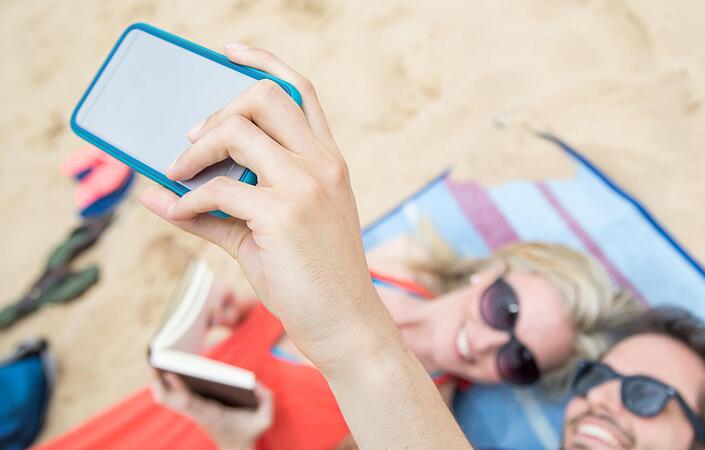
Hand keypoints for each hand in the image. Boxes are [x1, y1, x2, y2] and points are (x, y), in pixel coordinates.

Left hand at [139, 43, 382, 369]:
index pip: (301, 91)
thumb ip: (219, 208)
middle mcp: (322, 164)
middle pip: (265, 96)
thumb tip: (157, 194)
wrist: (346, 324)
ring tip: (179, 174)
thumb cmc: (312, 278)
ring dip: (195, 150)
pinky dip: (188, 199)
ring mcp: (305, 186)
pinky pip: (217, 191)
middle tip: (194, 141)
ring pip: (237, 131)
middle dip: (219, 109)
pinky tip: (179, 210)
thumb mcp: (270, 233)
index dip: (264, 61)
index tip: (231, 52)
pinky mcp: (282, 215)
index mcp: (329, 161)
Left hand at [150, 368, 272, 449]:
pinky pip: (172, 397)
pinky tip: (163, 370)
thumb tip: (255, 384)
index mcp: (212, 415)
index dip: (179, 387)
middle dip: (157, 383)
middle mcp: (197, 413)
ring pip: (167, 400)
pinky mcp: (192, 409)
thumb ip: (266, 401)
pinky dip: (165, 385)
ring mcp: (192, 412)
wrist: (237, 449)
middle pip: (169, 400)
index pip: (190, 401)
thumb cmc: (250, 432)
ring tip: (154, 362)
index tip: (169, 372)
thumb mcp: (265, 420)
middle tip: (151, 362)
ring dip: (157, 384)